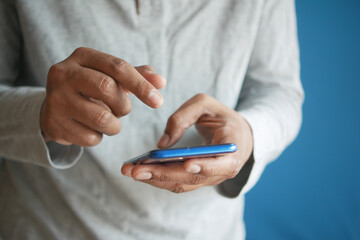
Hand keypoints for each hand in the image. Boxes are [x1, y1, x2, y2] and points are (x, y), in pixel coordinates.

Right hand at [40, 47, 165, 146]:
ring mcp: (56, 99)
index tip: (158, 101)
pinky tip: (91, 128)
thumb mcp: (111, 76)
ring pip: (101, 118)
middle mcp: (64, 74)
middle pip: (107, 89)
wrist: (54, 106)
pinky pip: (91, 138)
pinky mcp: (53, 124)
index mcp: (82, 56)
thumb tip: (161, 81)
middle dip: (124, 105)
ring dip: (114, 125)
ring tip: (108, 120)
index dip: (141, 85)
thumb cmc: (91, 88)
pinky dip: (99, 137)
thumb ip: (137, 76)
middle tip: (122, 109)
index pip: (117, 67)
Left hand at [121, 94, 252, 192]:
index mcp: (233, 148)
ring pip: (181, 184)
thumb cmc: (222, 117)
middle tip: (136, 170)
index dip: (205, 165)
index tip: (187, 164)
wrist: (238, 136)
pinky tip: (139, 171)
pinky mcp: (197, 181)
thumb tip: (162, 144)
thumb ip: (183, 117)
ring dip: (154, 180)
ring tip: (130, 171)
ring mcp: (210, 178)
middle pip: (192, 178)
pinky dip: (158, 179)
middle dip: (163, 175)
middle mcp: (223, 169)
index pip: (221, 163)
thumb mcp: (205, 104)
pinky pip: (177, 183)